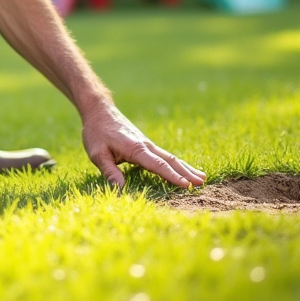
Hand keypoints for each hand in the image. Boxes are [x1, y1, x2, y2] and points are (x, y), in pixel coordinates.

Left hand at [81, 103, 205, 188]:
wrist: (99, 111)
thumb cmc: (96, 132)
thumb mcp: (97, 153)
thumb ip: (109, 171)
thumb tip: (120, 189)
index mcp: (136, 149)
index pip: (158, 165)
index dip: (172, 176)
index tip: (186, 185)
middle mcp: (146, 145)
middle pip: (170, 160)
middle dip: (186, 173)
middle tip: (202, 183)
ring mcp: (147, 144)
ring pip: (170, 157)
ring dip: (185, 168)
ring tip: (202, 178)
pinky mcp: (145, 144)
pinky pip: (164, 156)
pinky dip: (176, 163)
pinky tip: (183, 169)